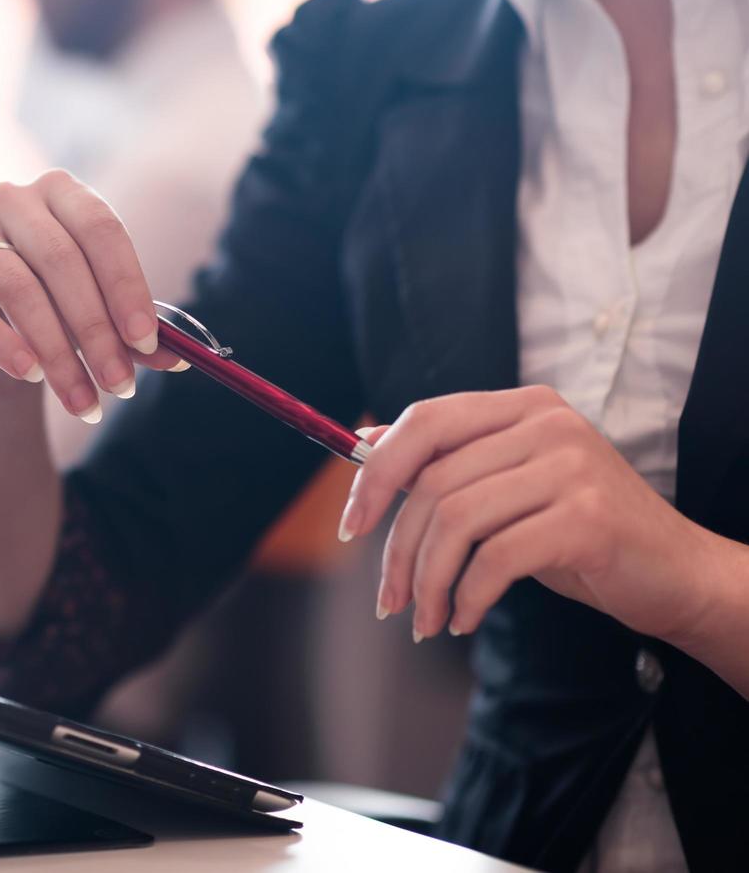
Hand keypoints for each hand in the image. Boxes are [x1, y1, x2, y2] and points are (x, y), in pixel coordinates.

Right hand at [0, 169, 181, 419]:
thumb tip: (181, 360)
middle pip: (61, 260)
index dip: (126, 286)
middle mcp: (10, 199)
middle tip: (119, 387)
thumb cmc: (53, 312)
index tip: (147, 343)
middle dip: (95, 332)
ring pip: (17, 287)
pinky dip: (0, 342)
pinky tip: (28, 374)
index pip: (101, 230)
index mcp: (61, 192)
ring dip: (56, 351)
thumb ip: (134, 333)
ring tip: (82, 400)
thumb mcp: (98, 318)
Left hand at [340, 385, 718, 645]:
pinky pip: (495, 558)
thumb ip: (450, 465)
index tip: (351, 527)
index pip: (425, 420)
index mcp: (523, 406)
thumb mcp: (510, 487)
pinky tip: (462, 619)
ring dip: (427, 582)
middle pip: (433, 481)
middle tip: (388, 600)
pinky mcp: (588, 518)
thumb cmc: (579, 533)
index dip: (376, 473)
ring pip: (456, 521)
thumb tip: (365, 447)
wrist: (675, 574)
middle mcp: (548, 424)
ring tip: (424, 620)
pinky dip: (466, 596)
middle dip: (397, 549)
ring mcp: (572, 467)